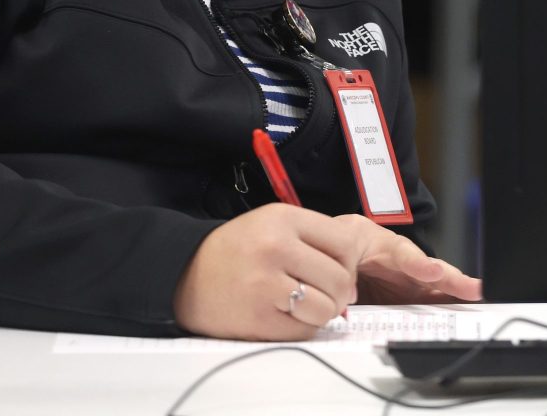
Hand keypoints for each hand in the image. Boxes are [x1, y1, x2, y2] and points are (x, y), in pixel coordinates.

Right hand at [173, 206, 480, 339]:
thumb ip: (321, 240)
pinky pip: (305, 328)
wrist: (181, 272)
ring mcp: (267, 280)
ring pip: (330, 306)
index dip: (355, 264)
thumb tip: (365, 268)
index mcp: (289, 219)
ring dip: (322, 312)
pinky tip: (277, 314)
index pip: (350, 243)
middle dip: (341, 291)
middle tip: (317, 289)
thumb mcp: (279, 225)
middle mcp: (279, 245)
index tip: (355, 274)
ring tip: (294, 300)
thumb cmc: (239, 251)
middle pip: (344, 278)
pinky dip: (300, 328)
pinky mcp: (258, 313)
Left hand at [344, 214, 481, 304]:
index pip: (406, 254)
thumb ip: (346, 269)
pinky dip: (444, 315)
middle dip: (454, 281)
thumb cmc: (351, 242)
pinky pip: (430, 308)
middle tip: (474, 290)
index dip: (419, 264)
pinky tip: (458, 321)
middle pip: (435, 273)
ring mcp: (413, 284)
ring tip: (477, 302)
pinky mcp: (413, 300)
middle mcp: (408, 265)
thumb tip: (348, 297)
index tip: (433, 272)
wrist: (347, 250)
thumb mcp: (343, 247)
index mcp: (389, 247)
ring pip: (438, 291)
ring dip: (456, 299)